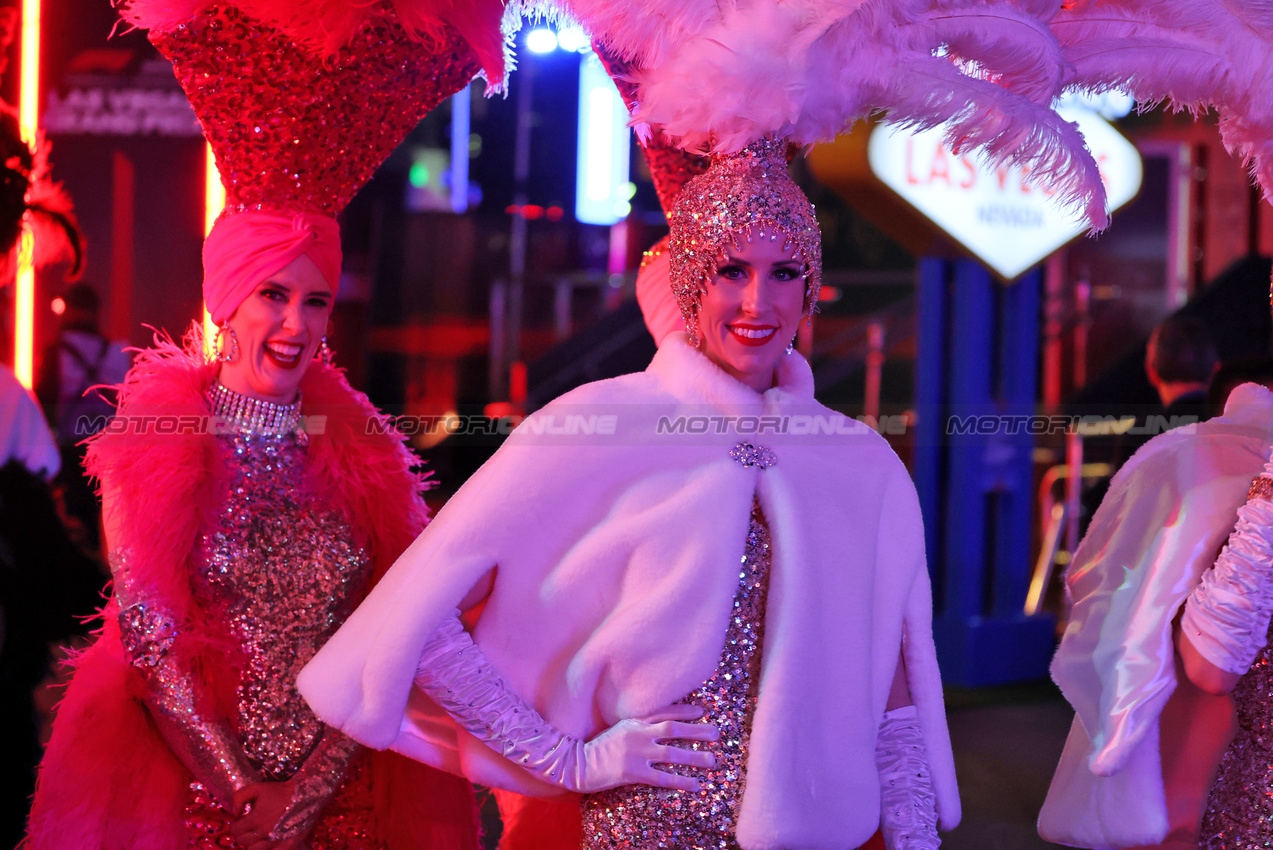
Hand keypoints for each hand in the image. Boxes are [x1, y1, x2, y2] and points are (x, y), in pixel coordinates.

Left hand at [230, 782, 302, 849]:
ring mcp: (276, 840)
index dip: (236, 824)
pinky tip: (268, 841)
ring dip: (253, 842)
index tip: (241, 820)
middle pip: (242, 841)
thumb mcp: (256, 787)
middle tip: (250, 826)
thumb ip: (238, 797)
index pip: (234, 830)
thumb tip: (233, 813)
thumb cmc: (279, 791)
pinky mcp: (287, 845)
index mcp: (256, 818)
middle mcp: (265, 832)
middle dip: (243, 833)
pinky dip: (267, 848)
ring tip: (259, 833)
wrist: (304, 793)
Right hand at [576, 703, 717, 792]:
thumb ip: (637, 726)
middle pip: (673, 729)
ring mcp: (636, 753)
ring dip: (695, 756)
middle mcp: (638, 734)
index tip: (703, 710)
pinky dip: (681, 781)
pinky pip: (663, 777)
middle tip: (717, 733)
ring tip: (713, 760)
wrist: (576, 763)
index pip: (663, 712)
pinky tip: (696, 784)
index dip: (684, 711)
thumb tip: (657, 726)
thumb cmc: (597, 747)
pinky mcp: (633, 772)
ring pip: (672, 753)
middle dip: (697, 730)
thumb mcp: (617, 729)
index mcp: (634, 722)